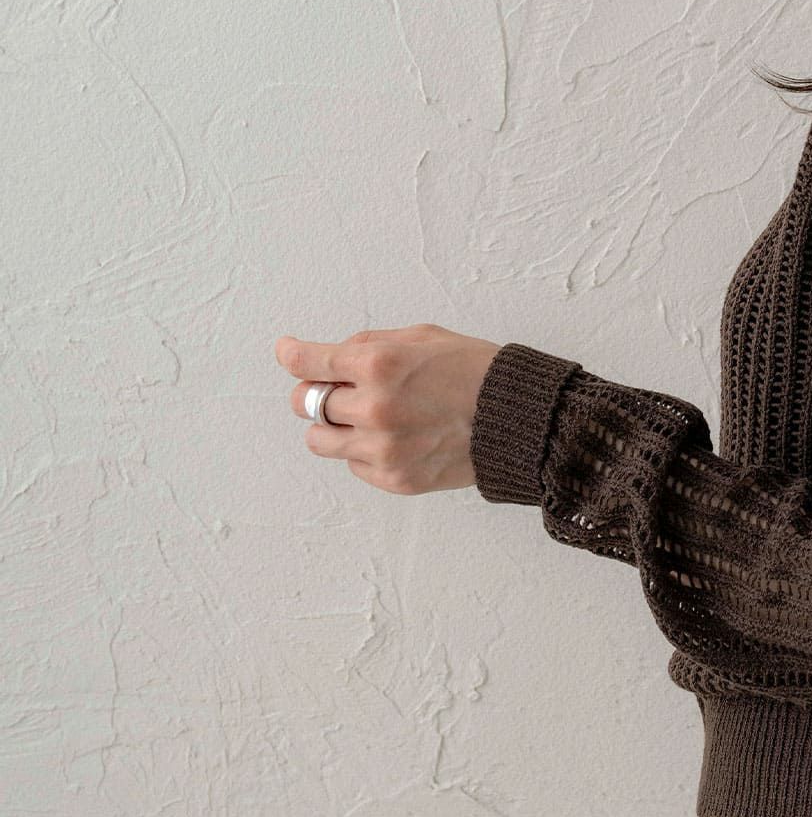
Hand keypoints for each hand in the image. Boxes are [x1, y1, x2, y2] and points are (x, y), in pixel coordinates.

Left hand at [275, 323, 501, 495]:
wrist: (517, 420)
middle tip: (337, 389)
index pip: (308, 362)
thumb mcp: (423, 337)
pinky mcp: (394, 479)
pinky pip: (354, 465)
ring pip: (319, 440)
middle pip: (306, 403)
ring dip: (334, 426)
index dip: (293, 354)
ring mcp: (383, 448)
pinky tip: (396, 438)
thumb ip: (370, 345)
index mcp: (379, 363)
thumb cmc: (475, 372)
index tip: (288, 352)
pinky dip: (365, 451)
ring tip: (365, 419)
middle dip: (317, 392)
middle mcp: (375, 407)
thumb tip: (329, 356)